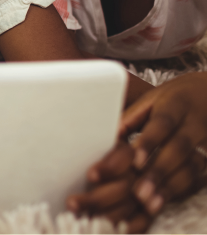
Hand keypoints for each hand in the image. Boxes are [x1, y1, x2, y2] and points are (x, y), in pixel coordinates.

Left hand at [68, 141, 151, 232]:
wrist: (149, 157)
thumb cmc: (109, 145)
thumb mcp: (107, 138)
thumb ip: (97, 141)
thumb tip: (75, 134)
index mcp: (130, 150)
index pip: (122, 158)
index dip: (107, 168)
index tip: (90, 176)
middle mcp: (142, 171)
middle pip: (123, 188)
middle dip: (96, 198)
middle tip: (71, 203)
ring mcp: (150, 192)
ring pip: (129, 207)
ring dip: (107, 217)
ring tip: (83, 220)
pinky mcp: (153, 209)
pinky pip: (143, 222)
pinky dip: (128, 228)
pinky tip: (108, 231)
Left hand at [120, 72, 206, 215]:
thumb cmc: (173, 98)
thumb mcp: (152, 99)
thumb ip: (131, 117)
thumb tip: (107, 134)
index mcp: (175, 105)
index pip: (162, 124)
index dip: (149, 143)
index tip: (135, 162)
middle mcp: (194, 124)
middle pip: (177, 149)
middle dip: (158, 172)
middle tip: (139, 193)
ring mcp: (206, 143)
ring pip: (191, 168)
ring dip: (170, 187)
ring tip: (149, 205)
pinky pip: (198, 179)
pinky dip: (180, 192)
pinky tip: (163, 204)